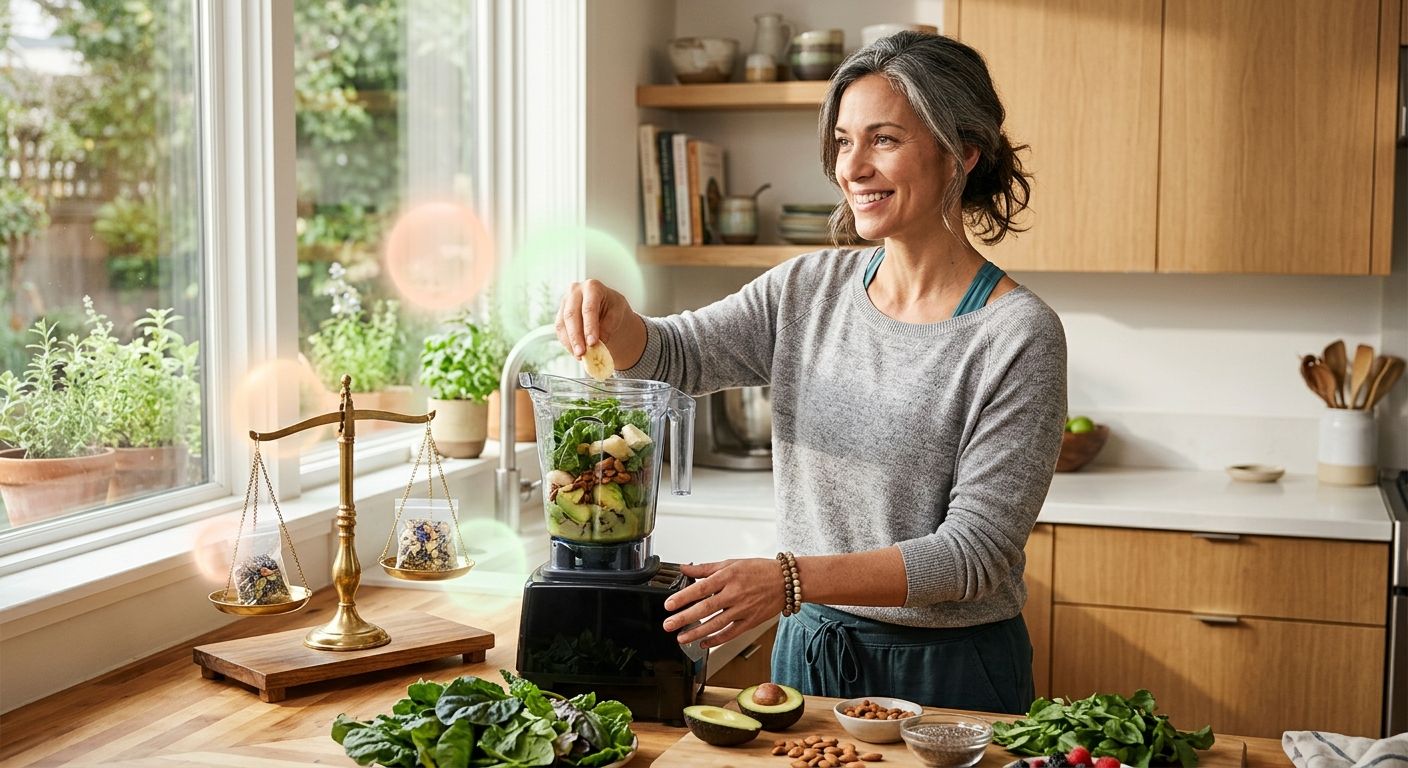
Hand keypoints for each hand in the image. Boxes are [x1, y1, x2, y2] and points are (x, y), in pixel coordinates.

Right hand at [556, 279, 633, 358]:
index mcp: (592, 287)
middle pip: (571, 315)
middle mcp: (575, 291)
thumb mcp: (618, 312)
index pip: (589, 308)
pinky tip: (575, 353)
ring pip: (562, 324)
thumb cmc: (612, 307)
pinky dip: (567, 343)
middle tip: (582, 353)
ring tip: (580, 356)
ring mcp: (565, 302)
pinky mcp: (560, 314)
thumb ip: (609, 325)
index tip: (592, 343)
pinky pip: (560, 330)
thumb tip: (599, 343)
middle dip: (576, 337)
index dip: (590, 327)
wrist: (605, 305)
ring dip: (570, 342)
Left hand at [662, 559, 784, 647]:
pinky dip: (716, 640)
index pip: (701, 588)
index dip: (683, 597)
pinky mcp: (750, 622)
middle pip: (705, 609)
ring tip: (681, 638)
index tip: (669, 604)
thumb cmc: (759, 570)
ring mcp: (743, 610)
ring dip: (696, 633)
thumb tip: (684, 569)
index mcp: (728, 577)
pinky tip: (704, 643)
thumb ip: (705, 568)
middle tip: (668, 624)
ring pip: (716, 624)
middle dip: (684, 618)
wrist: (786, 582)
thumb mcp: (731, 563)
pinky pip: (730, 633)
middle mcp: (734, 594)